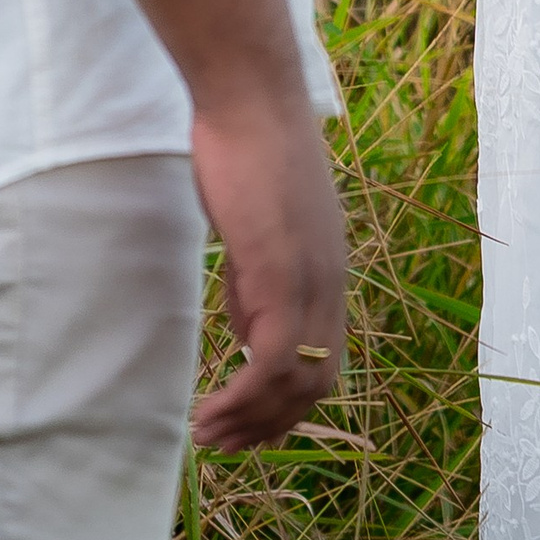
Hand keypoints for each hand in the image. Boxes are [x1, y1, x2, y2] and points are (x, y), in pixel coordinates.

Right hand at [188, 86, 347, 449]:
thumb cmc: (245, 147)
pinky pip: (272, 360)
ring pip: (296, 382)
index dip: (287, 403)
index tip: (246, 423)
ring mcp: (311, 280)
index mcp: (330, 270)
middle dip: (269, 425)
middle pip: (317, 384)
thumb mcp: (258, 225)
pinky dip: (245, 399)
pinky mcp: (281, 273)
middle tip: (223, 444)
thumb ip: (257, 276)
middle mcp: (332, 283)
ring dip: (251, 422)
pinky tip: (210, 409)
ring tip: (208, 438)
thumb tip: (247, 327)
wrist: (249, 95)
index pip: (324, 360)